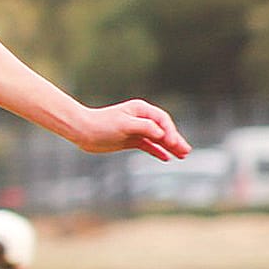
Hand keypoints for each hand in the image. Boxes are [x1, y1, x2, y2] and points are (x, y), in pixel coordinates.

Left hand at [74, 100, 190, 160]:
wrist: (82, 131)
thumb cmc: (102, 124)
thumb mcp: (125, 124)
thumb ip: (145, 127)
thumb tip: (161, 133)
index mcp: (141, 110)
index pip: (162, 120)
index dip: (170, 132)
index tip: (172, 143)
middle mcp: (141, 119)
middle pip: (163, 130)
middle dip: (175, 140)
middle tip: (186, 151)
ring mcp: (136, 130)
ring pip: (157, 139)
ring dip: (170, 146)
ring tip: (182, 155)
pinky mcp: (130, 140)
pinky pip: (148, 146)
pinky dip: (157, 151)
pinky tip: (166, 157)